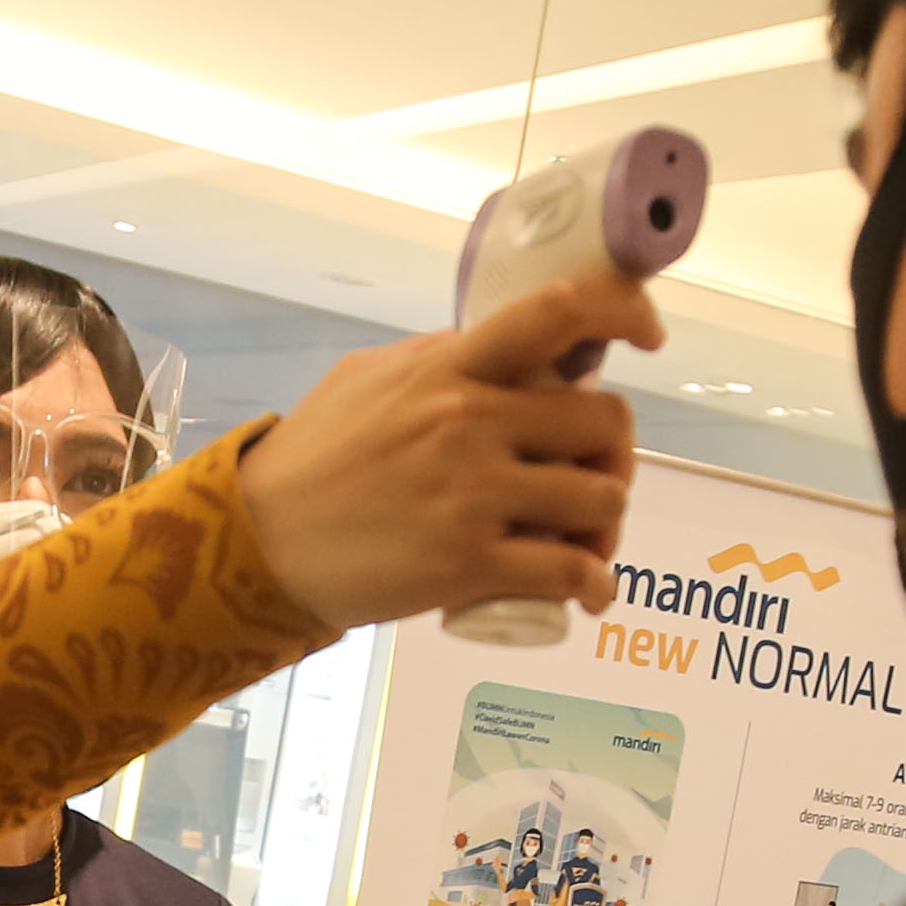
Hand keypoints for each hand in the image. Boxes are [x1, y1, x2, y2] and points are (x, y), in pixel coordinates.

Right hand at [236, 264, 654, 631]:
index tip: (647, 334)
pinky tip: (588, 593)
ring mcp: (475, 493)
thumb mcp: (369, 378)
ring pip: (602, 498)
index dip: (624, 312)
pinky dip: (594, 585)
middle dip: (613, 454)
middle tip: (591, 482)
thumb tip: (501, 347)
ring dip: (606, 524)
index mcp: (450, 366)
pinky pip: (571, 570)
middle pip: (604, 421)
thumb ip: (439, 357)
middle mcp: (471, 421)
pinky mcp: (470, 563)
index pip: (559, 314)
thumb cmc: (310, 459)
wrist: (257, 543)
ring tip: (582, 542)